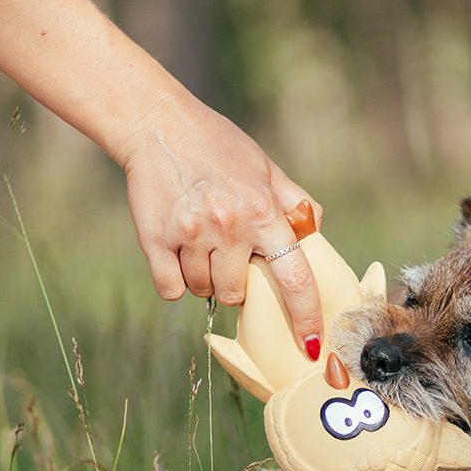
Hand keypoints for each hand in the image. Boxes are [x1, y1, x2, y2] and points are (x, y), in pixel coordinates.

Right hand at [123, 96, 323, 353]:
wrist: (158, 124)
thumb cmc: (218, 147)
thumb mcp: (266, 169)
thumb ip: (294, 203)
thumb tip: (315, 233)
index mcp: (264, 212)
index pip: (296, 279)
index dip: (306, 317)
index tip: (310, 346)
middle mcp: (230, 226)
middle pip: (237, 296)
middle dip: (235, 287)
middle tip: (226, 256)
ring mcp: (191, 233)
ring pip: (203, 291)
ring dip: (203, 278)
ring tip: (199, 241)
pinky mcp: (155, 239)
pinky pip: (170, 289)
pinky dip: (173, 280)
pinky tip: (175, 250)